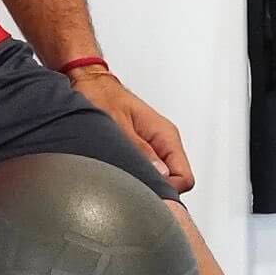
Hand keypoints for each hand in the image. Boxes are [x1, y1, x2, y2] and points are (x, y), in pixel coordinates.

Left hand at [69, 72, 195, 193]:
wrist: (90, 83)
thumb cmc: (101, 96)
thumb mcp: (118, 122)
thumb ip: (140, 148)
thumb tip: (161, 173)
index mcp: (165, 134)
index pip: (185, 177)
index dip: (168, 190)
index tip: (147, 191)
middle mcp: (163, 142)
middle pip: (175, 182)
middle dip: (157, 189)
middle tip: (131, 187)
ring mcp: (154, 147)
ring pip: (163, 179)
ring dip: (146, 183)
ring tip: (123, 178)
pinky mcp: (142, 150)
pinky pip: (149, 172)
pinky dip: (138, 177)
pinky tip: (121, 175)